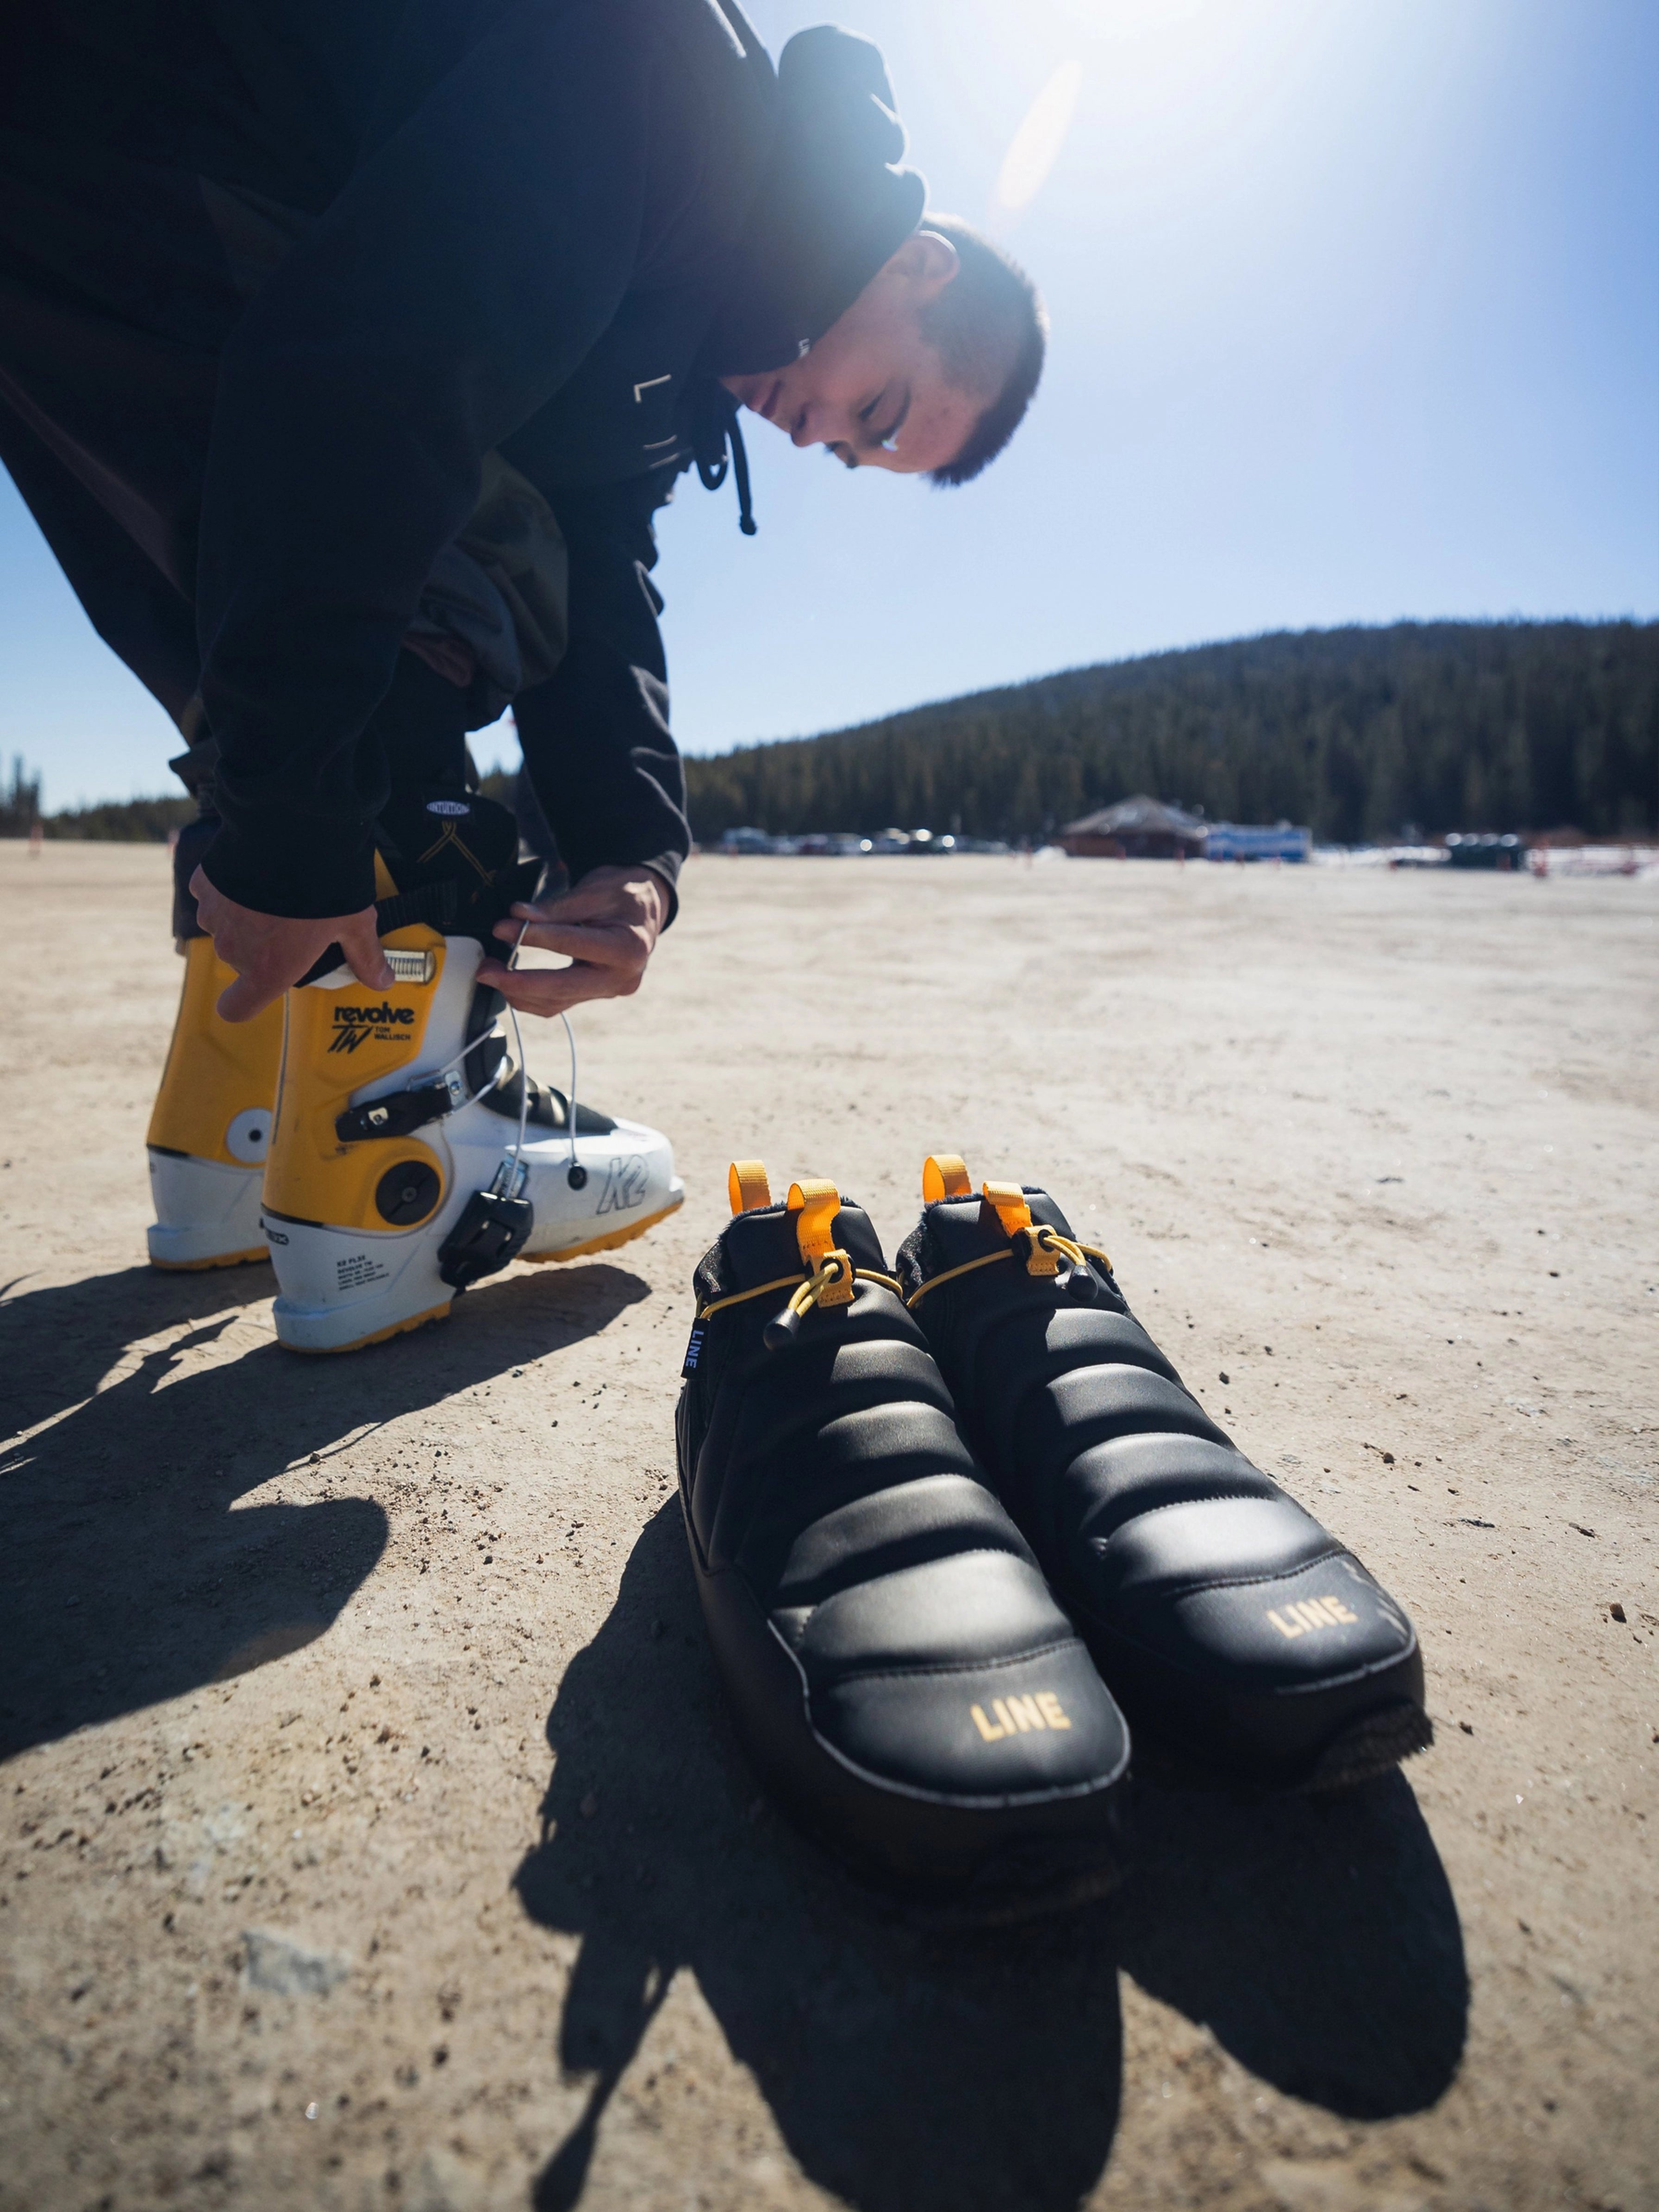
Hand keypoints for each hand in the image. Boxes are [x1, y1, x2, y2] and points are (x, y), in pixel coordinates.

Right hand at [190, 868, 393, 1022]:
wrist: (292, 832)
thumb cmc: (325, 888)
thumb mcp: (354, 925)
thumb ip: (365, 957)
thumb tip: (384, 981)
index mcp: (269, 970)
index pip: (235, 1008)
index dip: (242, 1002)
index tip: (257, 988)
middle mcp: (235, 950)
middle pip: (242, 961)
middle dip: (262, 947)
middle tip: (291, 922)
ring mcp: (215, 917)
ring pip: (228, 927)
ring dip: (245, 917)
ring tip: (276, 894)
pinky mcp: (204, 886)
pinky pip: (214, 896)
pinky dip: (230, 889)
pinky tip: (256, 873)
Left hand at [478, 864, 666, 1016]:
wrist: (644, 906)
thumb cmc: (623, 893)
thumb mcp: (594, 890)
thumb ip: (556, 908)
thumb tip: (517, 916)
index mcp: (628, 947)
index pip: (572, 945)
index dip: (533, 938)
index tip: (502, 928)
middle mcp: (622, 977)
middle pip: (562, 988)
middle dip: (518, 982)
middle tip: (486, 971)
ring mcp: (609, 990)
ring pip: (556, 1002)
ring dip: (519, 992)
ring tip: (492, 973)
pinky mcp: (595, 994)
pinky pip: (559, 1002)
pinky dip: (532, 995)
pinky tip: (511, 983)